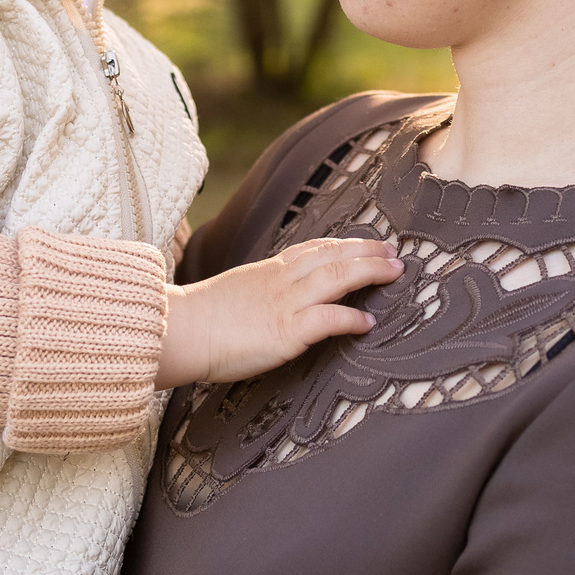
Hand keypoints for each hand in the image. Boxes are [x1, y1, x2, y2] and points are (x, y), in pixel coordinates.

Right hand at [156, 237, 402, 388]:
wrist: (180, 329)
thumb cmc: (201, 317)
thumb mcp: (237, 290)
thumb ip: (262, 289)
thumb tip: (273, 298)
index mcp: (269, 269)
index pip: (315, 249)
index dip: (344, 245)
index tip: (367, 244)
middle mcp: (281, 279)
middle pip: (334, 256)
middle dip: (368, 252)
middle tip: (394, 252)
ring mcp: (285, 303)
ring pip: (338, 277)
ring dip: (370, 272)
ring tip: (393, 273)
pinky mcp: (286, 330)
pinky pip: (329, 319)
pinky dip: (352, 318)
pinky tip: (368, 322)